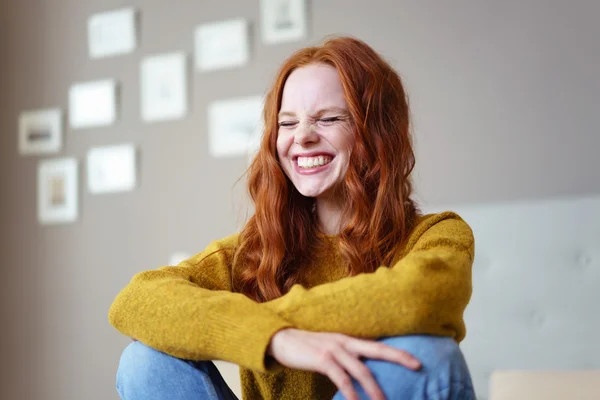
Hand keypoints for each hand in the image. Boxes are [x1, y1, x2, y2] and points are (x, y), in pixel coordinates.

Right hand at [267, 329, 420, 399]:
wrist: (282, 339)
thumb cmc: (308, 348)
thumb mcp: (331, 349)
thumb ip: (347, 358)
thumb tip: (363, 373)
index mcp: (350, 340)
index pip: (378, 346)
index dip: (398, 353)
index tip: (417, 361)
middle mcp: (345, 342)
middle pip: (377, 350)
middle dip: (398, 358)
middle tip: (417, 366)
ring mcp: (334, 350)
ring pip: (361, 370)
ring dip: (374, 388)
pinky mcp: (322, 359)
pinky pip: (340, 378)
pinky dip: (350, 392)